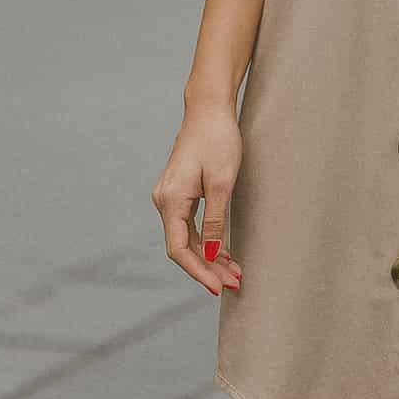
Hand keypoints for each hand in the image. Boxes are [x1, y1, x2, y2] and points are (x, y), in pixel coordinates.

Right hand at [152, 104, 243, 296]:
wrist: (210, 109)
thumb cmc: (218, 139)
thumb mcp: (222, 182)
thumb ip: (215, 220)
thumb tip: (211, 253)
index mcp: (170, 200)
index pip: (179, 249)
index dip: (199, 272)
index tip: (218, 289)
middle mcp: (164, 200)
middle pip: (183, 246)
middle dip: (208, 268)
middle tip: (235, 284)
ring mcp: (170, 196)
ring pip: (187, 237)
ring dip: (209, 256)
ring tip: (234, 273)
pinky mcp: (179, 191)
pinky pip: (190, 224)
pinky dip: (206, 239)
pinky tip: (223, 252)